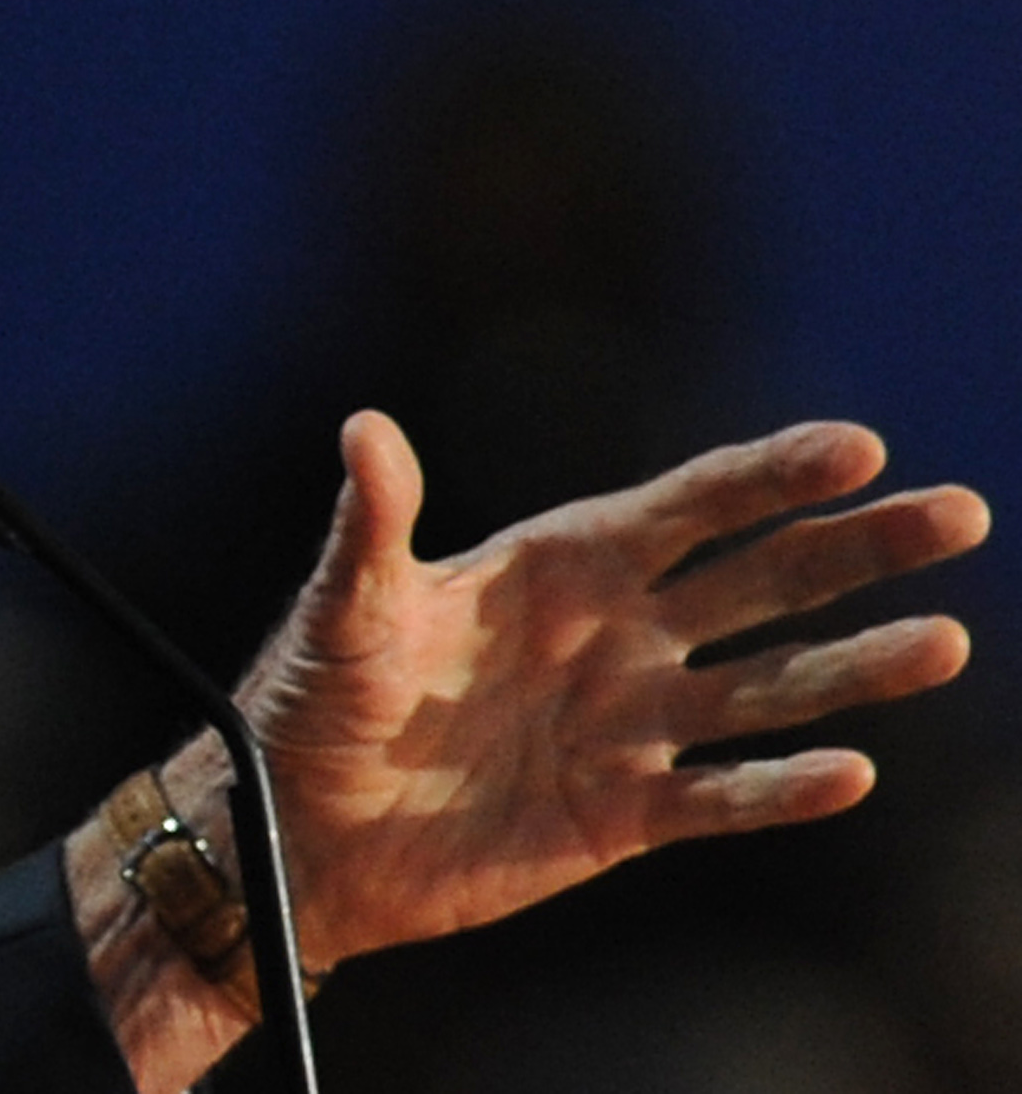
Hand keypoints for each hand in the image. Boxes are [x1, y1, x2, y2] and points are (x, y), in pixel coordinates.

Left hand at [243, 410, 989, 968]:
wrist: (301, 829)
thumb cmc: (314, 698)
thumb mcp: (344, 603)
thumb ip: (373, 522)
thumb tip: (366, 429)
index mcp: (561, 564)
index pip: (690, 506)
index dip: (771, 475)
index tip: (859, 447)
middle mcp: (614, 635)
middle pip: (761, 581)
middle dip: (857, 547)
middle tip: (958, 512)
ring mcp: (627, 725)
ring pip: (768, 690)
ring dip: (855, 667)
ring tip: (947, 640)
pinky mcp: (622, 816)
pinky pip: (720, 799)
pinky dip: (781, 790)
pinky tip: (848, 772)